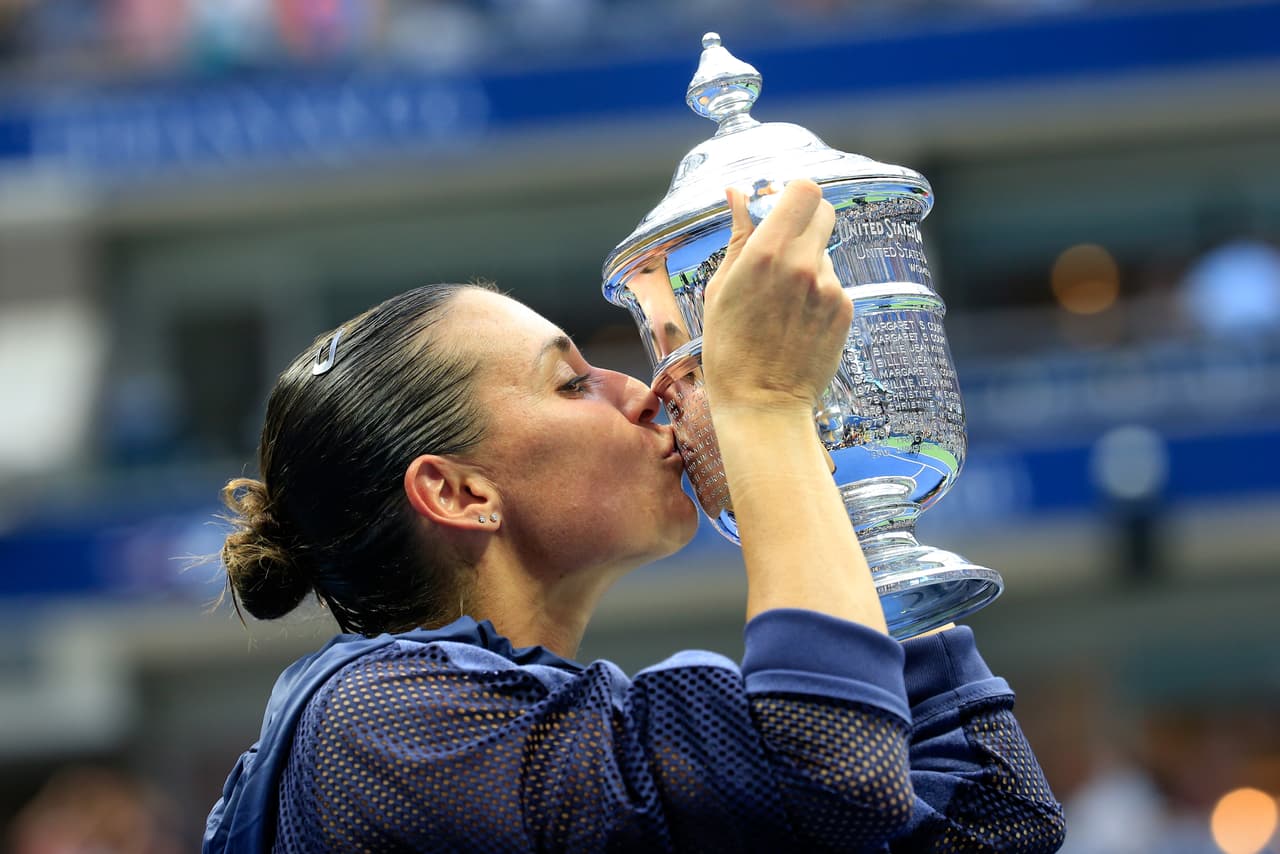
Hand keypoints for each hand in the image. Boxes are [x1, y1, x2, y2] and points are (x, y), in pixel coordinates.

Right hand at [701, 180, 850, 415]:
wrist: (762, 403)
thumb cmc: (730, 349)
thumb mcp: (721, 288)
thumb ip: (737, 236)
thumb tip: (737, 194)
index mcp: (767, 253)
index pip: (803, 190)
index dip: (791, 194)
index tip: (777, 208)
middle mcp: (804, 264)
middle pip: (823, 210)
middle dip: (804, 220)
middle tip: (783, 246)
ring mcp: (829, 287)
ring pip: (824, 251)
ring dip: (807, 262)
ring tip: (782, 303)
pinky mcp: (845, 309)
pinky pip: (832, 283)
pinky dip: (816, 292)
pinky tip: (795, 321)